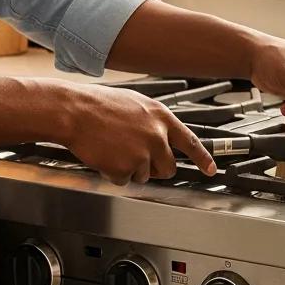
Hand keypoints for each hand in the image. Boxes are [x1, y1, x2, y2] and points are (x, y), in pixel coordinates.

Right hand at [60, 85, 216, 185]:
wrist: (74, 111)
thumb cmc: (98, 105)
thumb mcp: (134, 103)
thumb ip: (152, 121)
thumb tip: (160, 136)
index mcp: (160, 117)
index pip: (190, 142)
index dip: (202, 158)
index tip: (210, 169)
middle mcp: (156, 136)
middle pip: (169, 167)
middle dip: (157, 168)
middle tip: (137, 159)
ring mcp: (143, 154)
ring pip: (145, 175)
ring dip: (130, 169)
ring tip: (113, 148)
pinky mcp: (126, 168)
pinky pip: (124, 180)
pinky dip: (113, 173)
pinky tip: (105, 156)